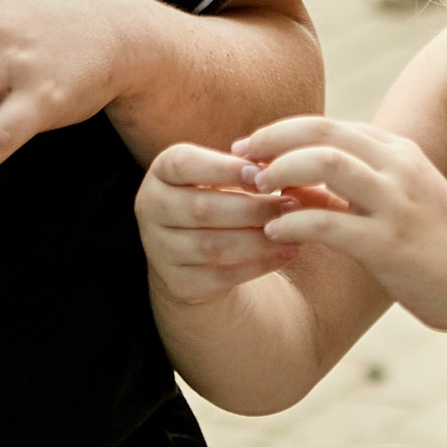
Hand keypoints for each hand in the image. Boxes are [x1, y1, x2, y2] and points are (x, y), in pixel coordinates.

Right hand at [136, 142, 320, 305]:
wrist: (196, 250)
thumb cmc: (221, 196)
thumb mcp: (229, 175)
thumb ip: (254, 166)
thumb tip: (288, 165)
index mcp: (161, 171)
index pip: (184, 164)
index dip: (224, 168)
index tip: (261, 174)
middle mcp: (151, 207)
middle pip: (201, 208)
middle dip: (252, 208)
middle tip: (291, 205)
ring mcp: (160, 248)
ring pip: (213, 246)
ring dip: (259, 238)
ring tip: (294, 230)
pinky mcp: (179, 282)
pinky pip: (222, 276)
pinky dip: (259, 264)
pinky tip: (287, 252)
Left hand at [238, 116, 446, 330]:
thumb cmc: (436, 245)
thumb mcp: (401, 198)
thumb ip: (357, 183)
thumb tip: (297, 178)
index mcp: (400, 152)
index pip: (331, 124)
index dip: (284, 131)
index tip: (253, 148)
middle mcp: (399, 168)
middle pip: (323, 131)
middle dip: (273, 139)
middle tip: (241, 157)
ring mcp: (396, 204)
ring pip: (325, 163)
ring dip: (281, 171)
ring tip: (256, 190)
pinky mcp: (389, 244)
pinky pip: (328, 222)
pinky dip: (293, 221)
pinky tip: (273, 231)